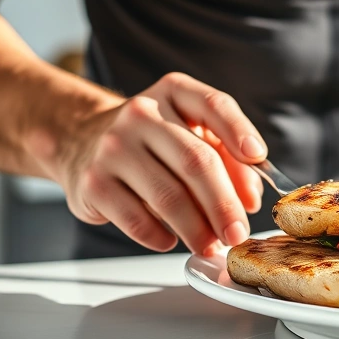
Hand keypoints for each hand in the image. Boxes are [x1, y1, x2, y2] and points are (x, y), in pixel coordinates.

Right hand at [58, 73, 265, 254]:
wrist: (80, 140)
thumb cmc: (151, 141)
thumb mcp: (190, 134)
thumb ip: (228, 160)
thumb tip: (249, 199)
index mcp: (173, 93)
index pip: (213, 104)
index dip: (239, 130)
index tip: (258, 157)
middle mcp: (141, 114)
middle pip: (195, 161)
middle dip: (223, 204)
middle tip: (238, 232)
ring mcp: (113, 147)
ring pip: (168, 195)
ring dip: (197, 229)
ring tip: (212, 246)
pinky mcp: (93, 182)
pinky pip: (136, 218)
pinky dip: (159, 236)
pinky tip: (171, 242)